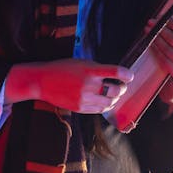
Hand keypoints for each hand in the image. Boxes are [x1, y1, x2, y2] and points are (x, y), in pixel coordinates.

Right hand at [5, 59, 133, 113]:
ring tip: (114, 95)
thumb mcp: (82, 62)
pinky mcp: (80, 108)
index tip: (130, 76)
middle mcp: (88, 85)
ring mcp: (84, 98)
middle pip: (116, 90)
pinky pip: (99, 110)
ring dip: (115, 99)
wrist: (42, 81)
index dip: (126, 75)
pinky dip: (105, 105)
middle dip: (122, 88)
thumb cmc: (63, 68)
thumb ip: (98, 70)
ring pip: (109, 102)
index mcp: (90, 70)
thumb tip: (116, 77)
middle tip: (122, 86)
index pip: (115, 72)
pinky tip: (104, 101)